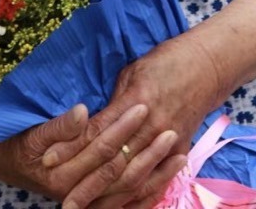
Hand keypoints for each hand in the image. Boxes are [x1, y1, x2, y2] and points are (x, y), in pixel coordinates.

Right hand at [0, 100, 180, 205]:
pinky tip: (169, 176)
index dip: (122, 127)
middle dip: (147, 150)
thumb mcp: (33, 133)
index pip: (100, 148)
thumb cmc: (20, 144)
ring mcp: (89, 201)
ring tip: (179, 152)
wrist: (8, 165)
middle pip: (120, 172)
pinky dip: (151, 192)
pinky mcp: (97, 204)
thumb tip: (84, 112)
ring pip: (129, 191)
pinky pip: (129, 204)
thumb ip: (59, 126)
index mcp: (62, 174)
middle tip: (170, 127)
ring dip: (155, 172)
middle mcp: (76, 192)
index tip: (142, 103)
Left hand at [42, 32, 218, 208]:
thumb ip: (113, 100)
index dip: (71, 147)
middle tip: (64, 202)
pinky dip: (141, 198)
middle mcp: (150, 125)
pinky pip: (159, 180)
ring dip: (109, 197)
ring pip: (134, 176)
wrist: (207, 65)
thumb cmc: (165, 61)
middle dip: (86, 184)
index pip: (97, 130)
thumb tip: (89, 119)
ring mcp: (167, 140)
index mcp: (135, 100)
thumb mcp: (133, 71)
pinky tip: (124, 207)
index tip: (48, 160)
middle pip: (113, 161)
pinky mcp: (180, 149)